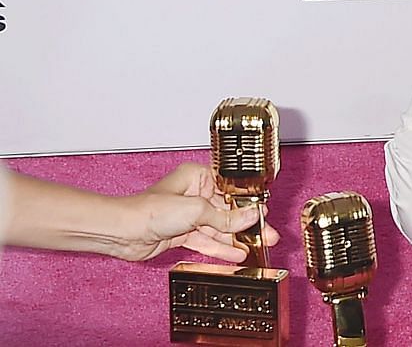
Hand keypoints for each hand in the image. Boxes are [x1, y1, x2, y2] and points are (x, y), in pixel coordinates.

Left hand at [115, 163, 281, 262]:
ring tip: (257, 246)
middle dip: (246, 224)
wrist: (124, 232)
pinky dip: (220, 248)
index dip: (249, 203)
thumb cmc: (150, 210)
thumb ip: (225, 217)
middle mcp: (194, 194)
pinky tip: (236, 254)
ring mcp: (188, 216)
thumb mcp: (197, 210)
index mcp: (198, 177)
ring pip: (218, 228)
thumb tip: (250, 217)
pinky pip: (206, 241)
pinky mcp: (181, 234)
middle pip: (227, 210)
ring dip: (236, 238)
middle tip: (266, 233)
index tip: (264, 213)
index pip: (231, 190)